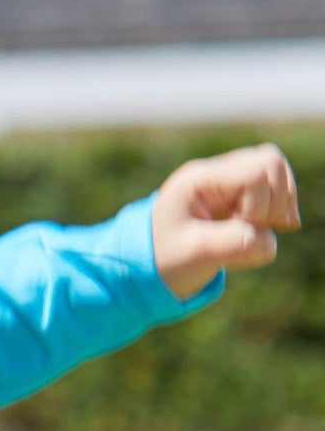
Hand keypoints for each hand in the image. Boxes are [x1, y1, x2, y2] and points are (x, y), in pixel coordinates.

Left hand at [152, 144, 299, 300]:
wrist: (150, 267)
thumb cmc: (164, 259)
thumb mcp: (194, 254)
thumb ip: (231, 245)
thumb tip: (268, 241)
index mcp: (200, 179)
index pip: (254, 174)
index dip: (259, 206)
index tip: (239, 231)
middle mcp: (217, 173)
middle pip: (271, 163)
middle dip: (275, 201)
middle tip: (255, 230)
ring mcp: (229, 183)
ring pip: (277, 173)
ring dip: (280, 205)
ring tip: (262, 232)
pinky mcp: (239, 197)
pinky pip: (274, 191)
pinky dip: (278, 212)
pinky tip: (267, 232)